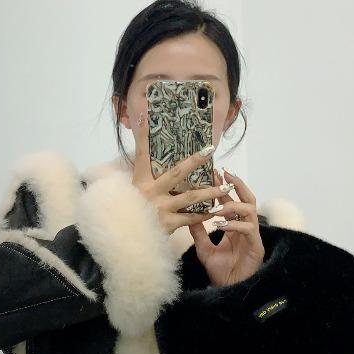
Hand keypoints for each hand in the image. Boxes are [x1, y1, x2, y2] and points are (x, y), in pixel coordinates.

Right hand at [130, 112, 228, 236]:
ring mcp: (160, 209)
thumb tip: (143, 135)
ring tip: (226, 187)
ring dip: (210, 191)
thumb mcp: (133, 187)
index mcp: (141, 181)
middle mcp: (151, 192)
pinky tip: (216, 210)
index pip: (143, 154)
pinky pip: (191, 217)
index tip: (146, 116)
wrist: (127, 238)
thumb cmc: (132, 210)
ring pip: (191, 196)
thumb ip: (142, 166)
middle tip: (211, 151)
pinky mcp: (168, 224)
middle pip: (177, 172)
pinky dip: (204, 214)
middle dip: (195, 161)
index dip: (143, 135)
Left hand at [188, 168, 264, 286]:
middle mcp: (246, 227)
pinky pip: (248, 229)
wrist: (229, 290)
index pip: (232, 201)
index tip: (214, 173)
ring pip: (249, 210)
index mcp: (235, 225)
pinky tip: (221, 225)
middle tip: (223, 174)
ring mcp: (252, 236)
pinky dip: (234, 225)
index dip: (224, 187)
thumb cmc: (221, 271)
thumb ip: (199, 232)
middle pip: (246, 199)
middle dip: (236, 185)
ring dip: (233, 205)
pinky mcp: (256, 246)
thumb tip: (187, 215)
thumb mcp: (204, 249)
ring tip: (217, 206)